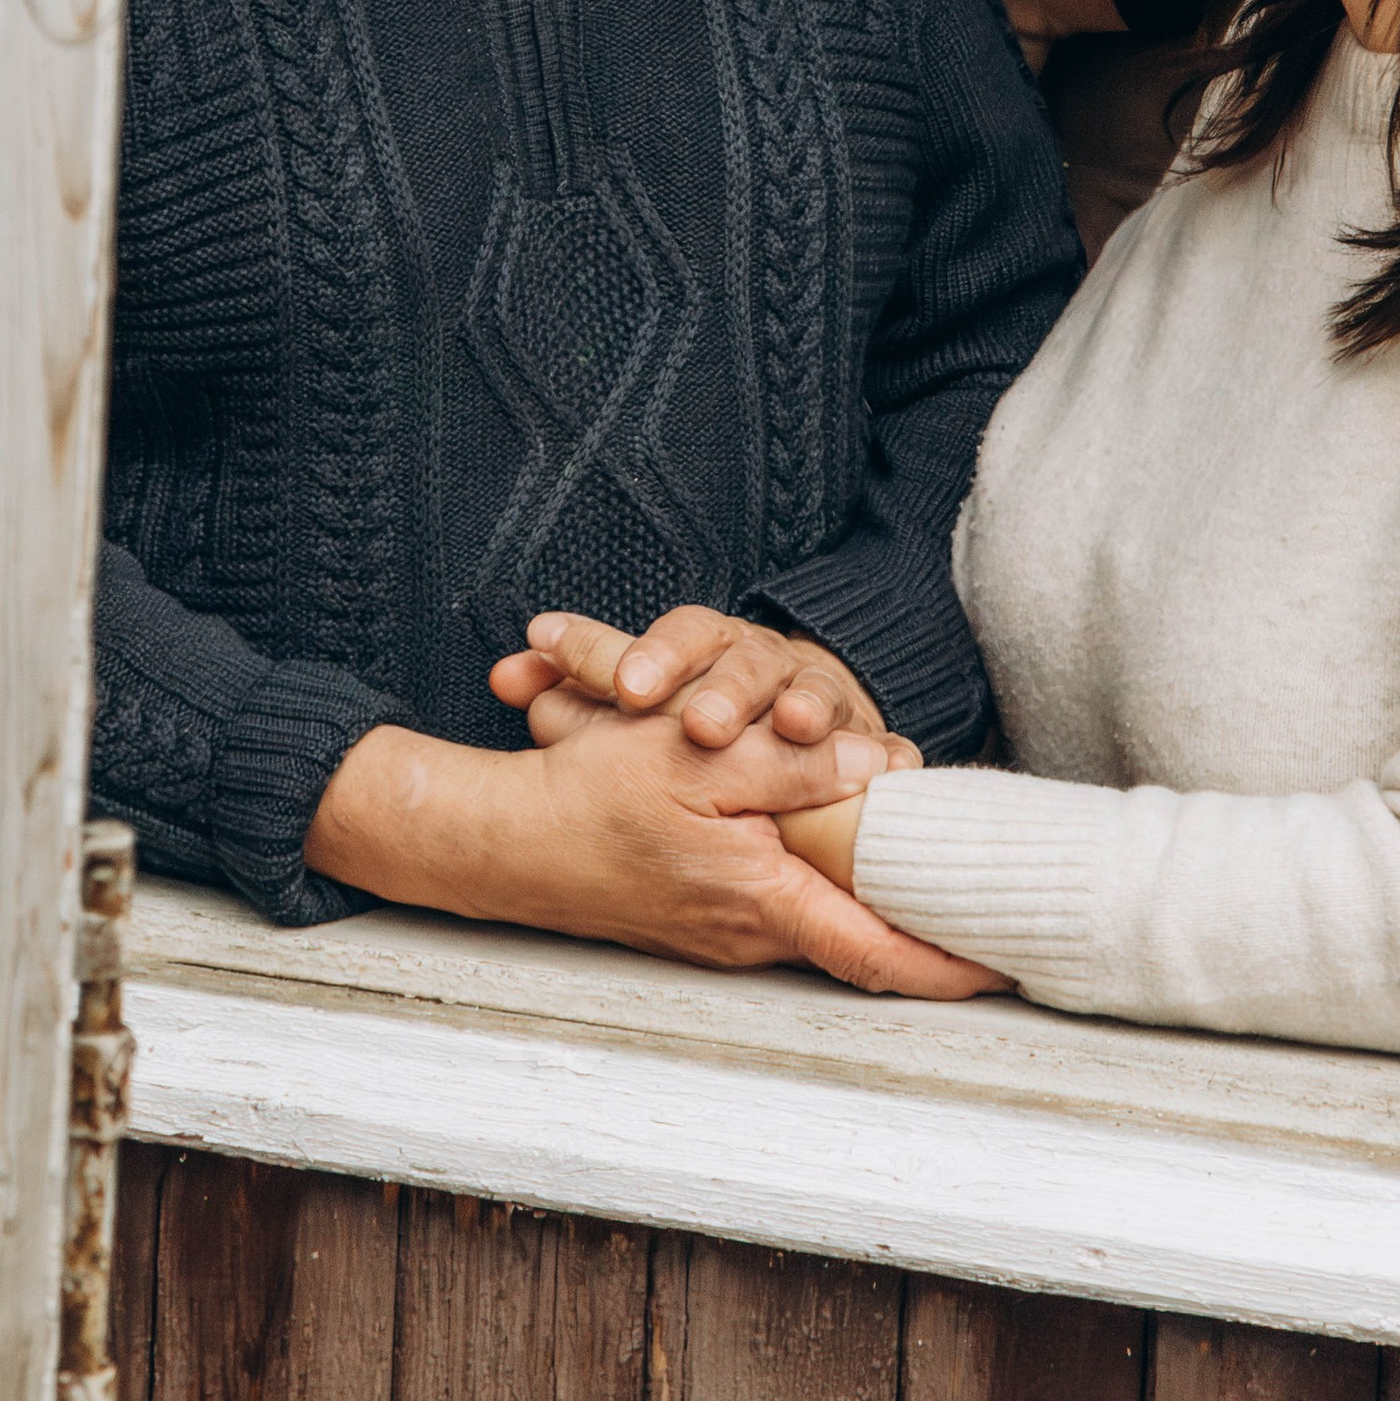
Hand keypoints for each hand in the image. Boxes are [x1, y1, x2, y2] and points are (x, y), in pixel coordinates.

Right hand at [305, 710, 999, 996]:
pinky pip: (791, 912)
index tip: (1015, 967)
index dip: (951, 965)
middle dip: (933, 932)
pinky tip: (856, 857)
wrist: (504, 843)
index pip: (878, 954)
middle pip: (865, 943)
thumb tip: (878, 772)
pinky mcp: (705, 920)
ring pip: (828, 924)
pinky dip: (834, 894)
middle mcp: (751, 933)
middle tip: (1006, 911)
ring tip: (948, 879)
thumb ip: (790, 766)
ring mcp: (726, 934)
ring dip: (882, 907)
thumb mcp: (693, 759)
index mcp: (761, 899)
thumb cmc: (590, 795)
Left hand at [489, 604, 887, 752]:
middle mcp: (765, 662)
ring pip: (815, 693)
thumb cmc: (705, 698)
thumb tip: (504, 673)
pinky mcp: (867, 736)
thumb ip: (577, 683)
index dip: (652, 656)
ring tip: (793, 728)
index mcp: (709, 644)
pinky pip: (884, 743)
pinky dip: (891, 755)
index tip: (625, 686)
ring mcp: (819, 695)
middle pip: (746, 664)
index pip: (680, 635)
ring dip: (804, 711)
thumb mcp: (643, 685)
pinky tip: (895, 765)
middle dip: (723, 692)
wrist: (798, 701)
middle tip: (699, 724)